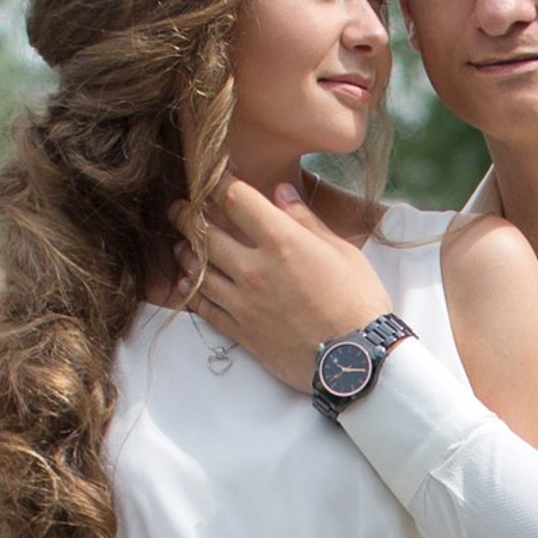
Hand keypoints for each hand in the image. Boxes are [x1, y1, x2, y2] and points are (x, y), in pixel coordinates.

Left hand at [172, 178, 395, 396]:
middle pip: (205, 233)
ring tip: (180, 245)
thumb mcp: (342, 252)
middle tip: (178, 208)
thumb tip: (281, 192)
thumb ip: (306, 220)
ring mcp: (244, 302)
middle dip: (187, 216)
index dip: (220, 181)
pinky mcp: (243, 332)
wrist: (357, 362)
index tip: (214, 175)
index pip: (236, 199)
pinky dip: (192, 293)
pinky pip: (206, 308)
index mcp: (282, 241)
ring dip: (186, 254)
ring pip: (199, 271)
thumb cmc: (360, 303)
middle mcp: (255, 269)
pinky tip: (187, 283)